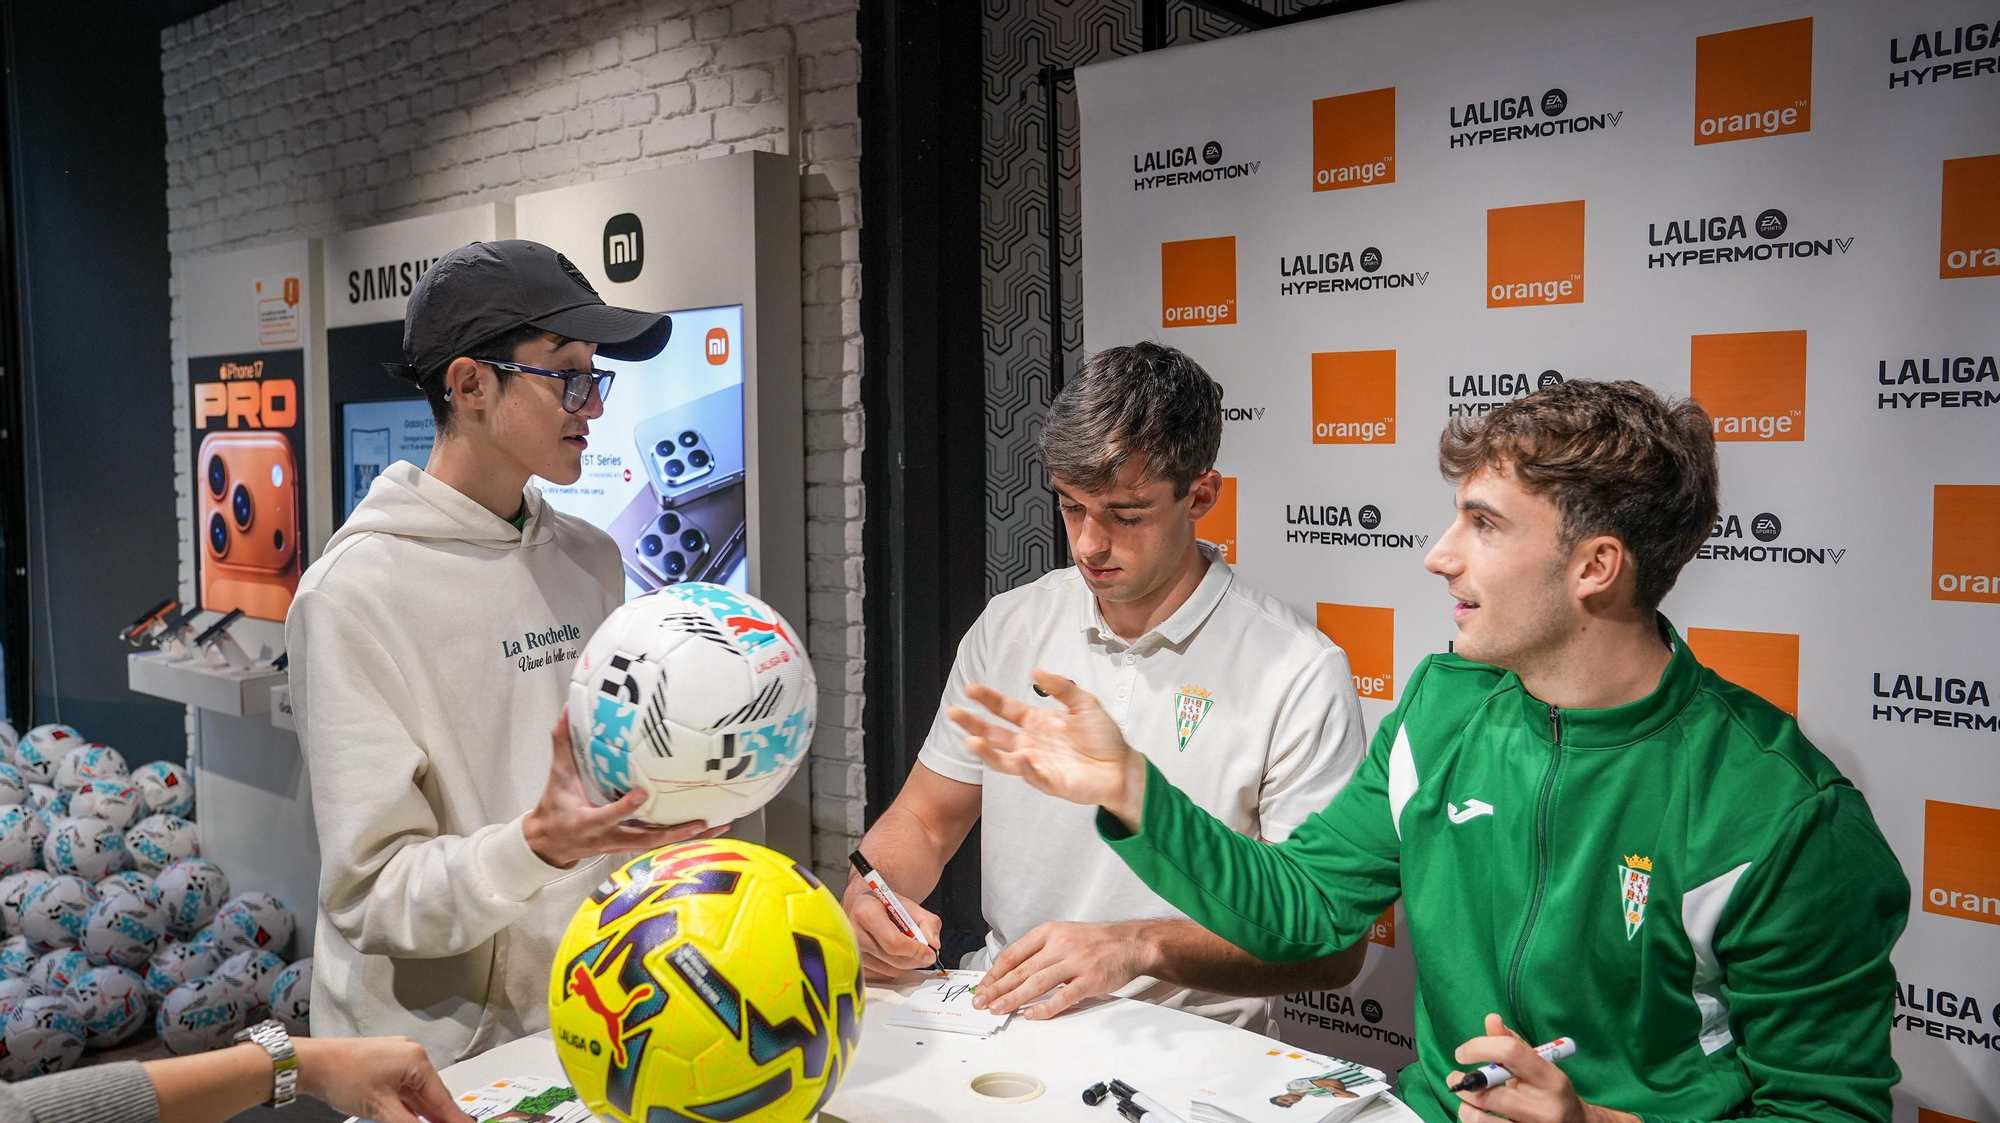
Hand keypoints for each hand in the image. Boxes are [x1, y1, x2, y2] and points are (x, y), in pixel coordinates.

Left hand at [292, 1035, 472, 1122]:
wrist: (311, 1063)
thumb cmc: (342, 1076)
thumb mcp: (381, 1109)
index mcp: (417, 1061)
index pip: (442, 1098)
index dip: (455, 1119)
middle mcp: (411, 1055)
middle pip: (431, 1095)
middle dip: (438, 1116)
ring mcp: (396, 1058)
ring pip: (416, 1093)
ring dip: (423, 1112)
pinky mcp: (383, 1064)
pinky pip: (403, 1088)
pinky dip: (408, 1105)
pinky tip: (412, 1117)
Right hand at [524, 710, 727, 867]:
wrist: (551, 843)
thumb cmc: (555, 808)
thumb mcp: (557, 776)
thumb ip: (563, 744)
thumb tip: (567, 711)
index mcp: (590, 822)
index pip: (610, 815)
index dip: (626, 806)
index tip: (643, 792)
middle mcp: (610, 838)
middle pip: (646, 839)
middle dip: (675, 832)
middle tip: (701, 821)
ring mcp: (622, 844)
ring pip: (659, 844)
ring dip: (688, 836)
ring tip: (717, 824)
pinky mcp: (631, 845)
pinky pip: (660, 843)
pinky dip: (683, 836)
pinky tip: (708, 826)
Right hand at [841, 874, 941, 979]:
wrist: (860, 906)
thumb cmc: (883, 905)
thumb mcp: (908, 904)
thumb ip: (927, 921)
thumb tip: (934, 944)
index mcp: (865, 912)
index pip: (893, 942)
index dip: (915, 950)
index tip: (930, 952)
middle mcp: (853, 933)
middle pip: (893, 959)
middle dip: (916, 959)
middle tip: (926, 953)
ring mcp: (851, 952)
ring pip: (890, 971)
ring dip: (908, 965)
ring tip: (909, 949)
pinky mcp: (853, 965)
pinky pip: (883, 977)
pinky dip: (896, 969)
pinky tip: (897, 955)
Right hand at [945, 670, 1148, 829]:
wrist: (1122, 766)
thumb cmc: (1103, 737)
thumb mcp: (1085, 703)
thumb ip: (1062, 688)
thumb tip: (1035, 673)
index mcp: (1037, 722)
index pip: (1005, 710)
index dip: (988, 700)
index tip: (970, 688)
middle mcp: (1031, 742)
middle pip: (995, 733)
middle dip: (973, 723)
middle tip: (953, 712)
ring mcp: (1037, 763)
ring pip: (1003, 758)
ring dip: (987, 751)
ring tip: (971, 741)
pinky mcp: (1048, 782)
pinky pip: (1032, 775)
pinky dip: (1025, 767)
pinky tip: (1022, 757)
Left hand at [970, 920, 1150, 1019]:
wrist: (1132, 942)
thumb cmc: (1097, 941)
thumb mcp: (1064, 934)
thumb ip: (1040, 951)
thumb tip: (1012, 972)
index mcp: (1050, 932)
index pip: (1014, 953)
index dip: (995, 973)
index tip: (983, 987)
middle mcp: (1060, 945)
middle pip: (1021, 970)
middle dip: (997, 988)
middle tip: (981, 1002)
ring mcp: (1075, 962)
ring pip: (1037, 983)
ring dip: (1014, 998)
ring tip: (998, 1009)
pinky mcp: (1089, 979)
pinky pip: (1063, 996)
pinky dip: (1046, 1007)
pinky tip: (1032, 1014)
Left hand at [1449, 1014, 1635, 1122]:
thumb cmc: (1551, 1092)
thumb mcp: (1539, 1066)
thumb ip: (1513, 1044)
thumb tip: (1491, 1019)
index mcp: (1551, 1078)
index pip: (1510, 1053)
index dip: (1479, 1048)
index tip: (1461, 1053)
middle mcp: (1545, 1107)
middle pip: (1492, 1094)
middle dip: (1466, 1084)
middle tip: (1455, 1079)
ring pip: (1484, 1121)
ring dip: (1465, 1108)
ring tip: (1464, 1101)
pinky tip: (1476, 1115)